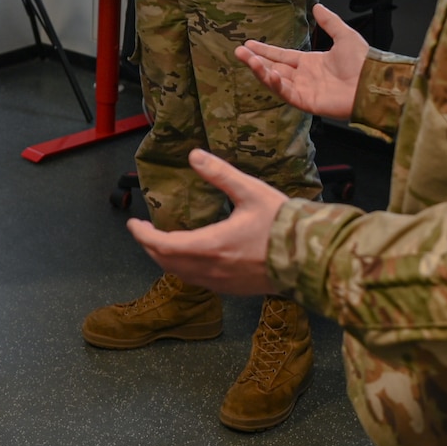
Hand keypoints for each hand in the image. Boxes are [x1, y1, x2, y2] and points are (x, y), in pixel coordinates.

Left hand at [124, 149, 283, 293]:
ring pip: (181, 274)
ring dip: (166, 259)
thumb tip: (194, 156)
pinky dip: (184, 269)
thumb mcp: (251, 191)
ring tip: (162, 242)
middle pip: (166, 262)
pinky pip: (198, 281)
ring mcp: (221, 283)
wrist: (312, 258)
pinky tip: (190, 257)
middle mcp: (211, 269)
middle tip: (144, 231)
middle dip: (150, 247)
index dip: (142, 235)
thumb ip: (220, 173)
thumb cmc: (284, 225)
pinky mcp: (233, 289)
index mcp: (210, 245)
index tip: (134, 224)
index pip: (162, 244)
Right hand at [235, 2, 366, 120]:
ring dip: (259, 70)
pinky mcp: (306, 102)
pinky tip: (268, 71)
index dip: (265, 50)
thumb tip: (317, 6)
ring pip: (275, 80)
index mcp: (310, 62)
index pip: (282, 56)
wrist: (373, 83)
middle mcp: (304, 77)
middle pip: (273, 68)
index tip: (248, 44)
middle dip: (254, 60)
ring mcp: (304, 90)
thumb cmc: (363, 61)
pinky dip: (275, 83)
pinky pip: (285, 93)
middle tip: (237, 51)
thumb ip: (329, 22)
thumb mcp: (345, 35)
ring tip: (244, 58)